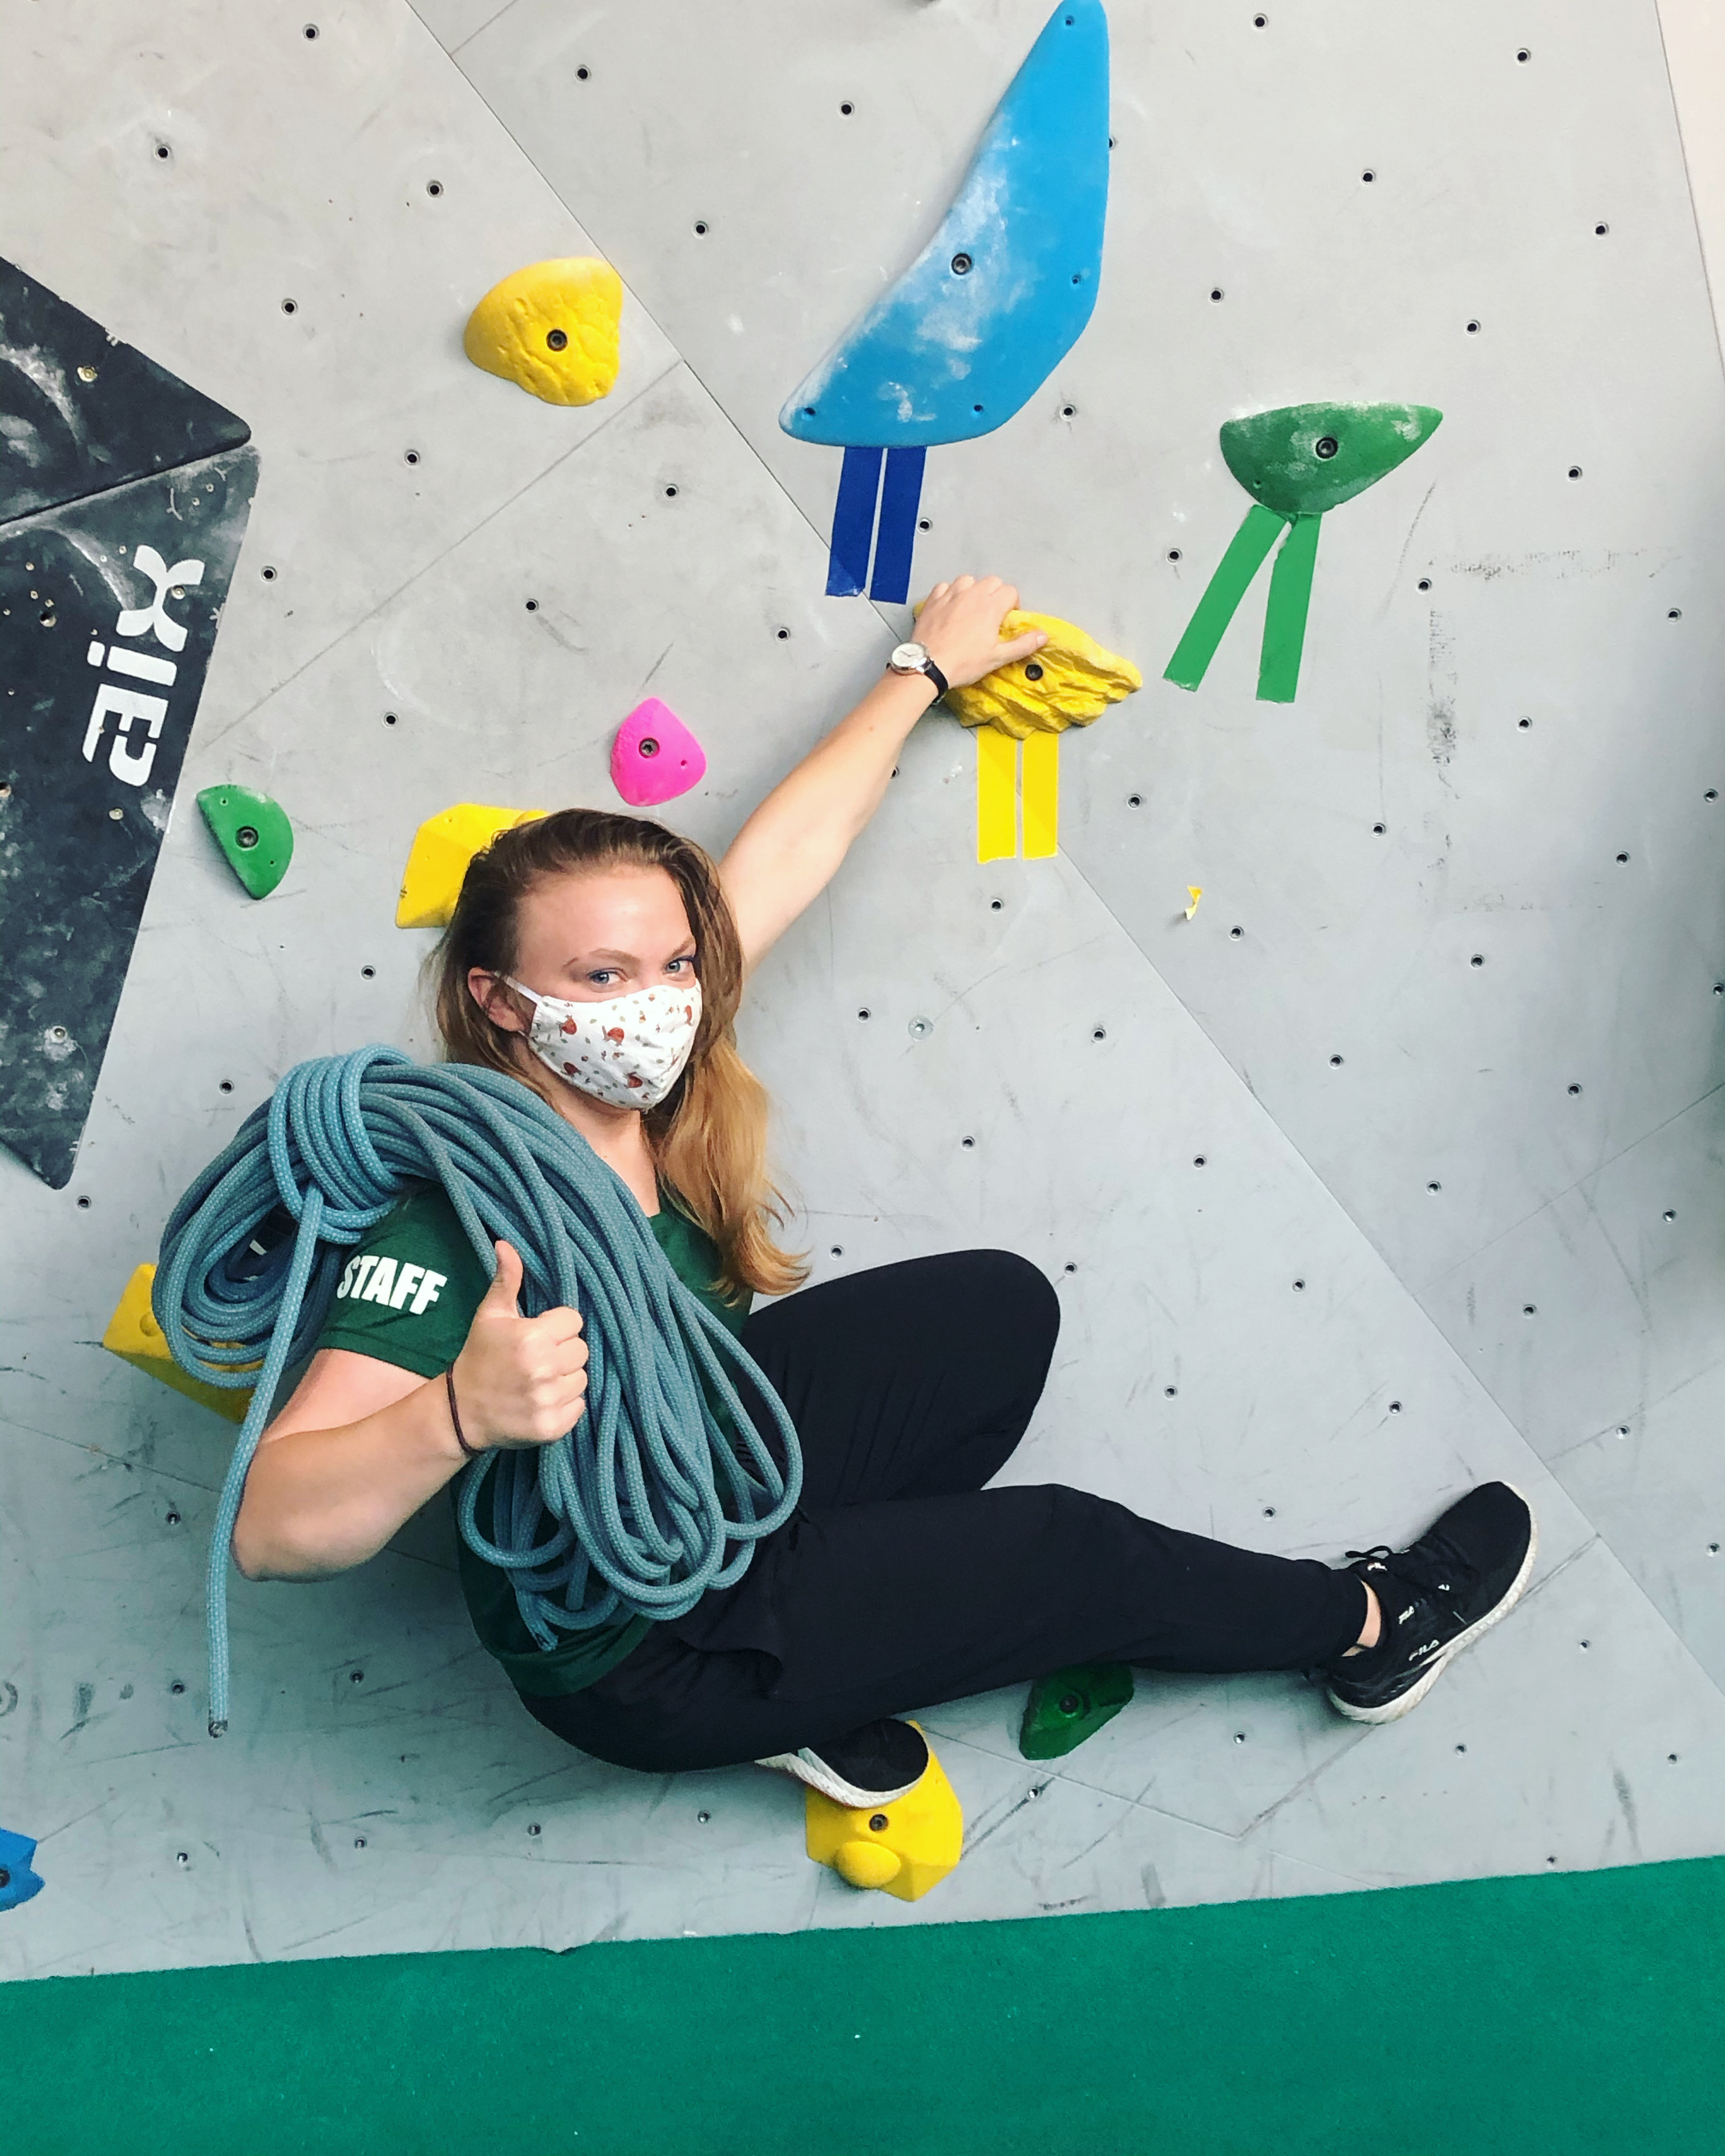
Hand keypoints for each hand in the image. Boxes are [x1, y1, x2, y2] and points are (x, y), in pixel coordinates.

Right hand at [449, 1241, 587, 1450]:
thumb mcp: (490, 1316)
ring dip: (565, 1378)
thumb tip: (504, 1244)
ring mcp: (548, 1400)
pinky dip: (565, 1404)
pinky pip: (579, 1406)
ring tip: (538, 1379)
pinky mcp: (553, 1426)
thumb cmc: (479, 1357)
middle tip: (538, 1359)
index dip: (557, 1326)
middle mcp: (543, 1369)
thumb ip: (506, 1280)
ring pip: (582, 1378)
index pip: (574, 1321)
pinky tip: (542, 1400)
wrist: (461, 1411)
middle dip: (563, 1352)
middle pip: (582, 1350)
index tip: (538, 1335)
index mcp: (532, 1337)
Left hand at [913, 574, 1046, 690]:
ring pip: (968, 580)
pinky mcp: (933, 600)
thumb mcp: (997, 657)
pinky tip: (950, 607)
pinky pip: (945, 586)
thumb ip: (1022, 644)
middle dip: (995, 594)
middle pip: (991, 581)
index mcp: (990, 606)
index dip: (1012, 604)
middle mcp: (971, 594)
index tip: (1006, 618)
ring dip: (972, 590)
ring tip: (970, 607)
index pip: (1010, 591)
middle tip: (991, 613)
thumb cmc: (963, 663)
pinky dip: (949, 593)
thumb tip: (1043, 636)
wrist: (928, 666)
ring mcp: (950, 595)